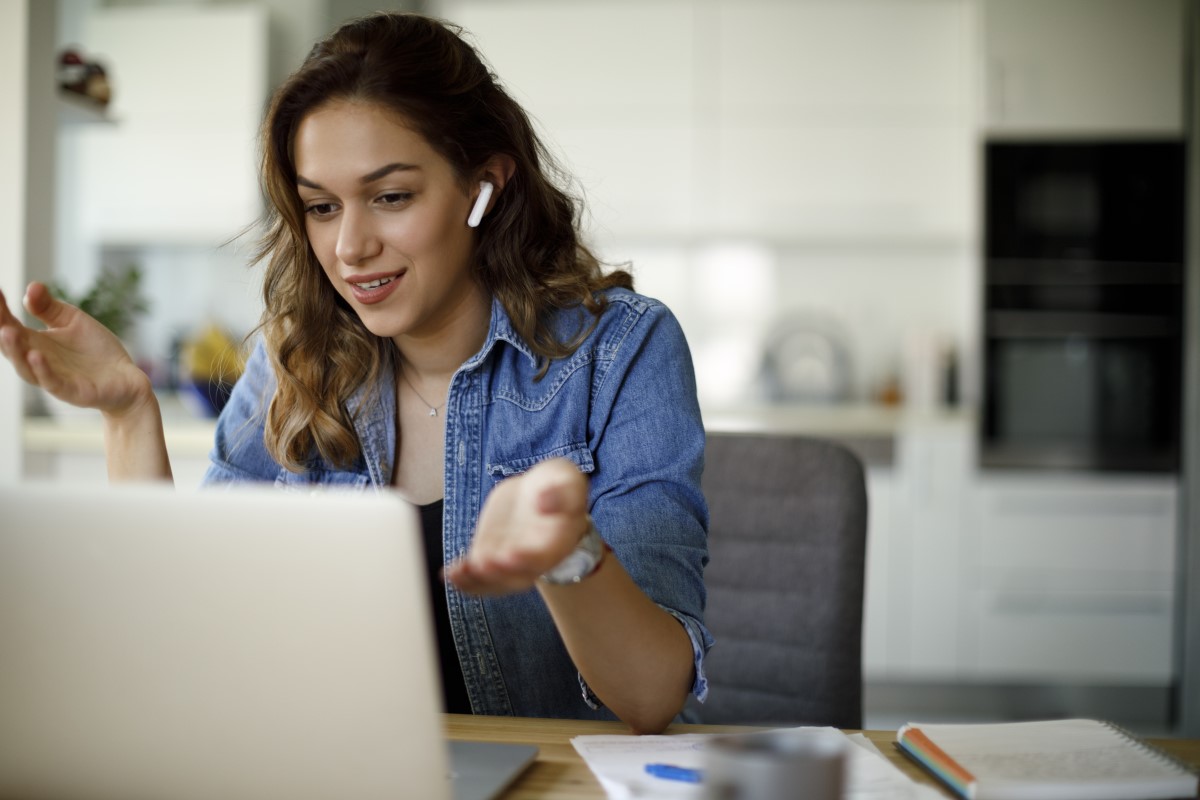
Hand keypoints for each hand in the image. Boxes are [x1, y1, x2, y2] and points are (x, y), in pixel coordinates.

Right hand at [0, 282, 151, 415]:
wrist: (126, 378)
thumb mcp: (72, 321)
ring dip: (15, 350)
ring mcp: (54, 378)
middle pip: (12, 347)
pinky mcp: (72, 391)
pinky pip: (52, 382)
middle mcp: (38, 362)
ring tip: (7, 331)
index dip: (1, 311)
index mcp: (35, 343)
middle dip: (2, 329)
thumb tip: (31, 287)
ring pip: (26, 368)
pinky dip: (42, 370)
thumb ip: (49, 307)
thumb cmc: (95, 350)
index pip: (9, 326)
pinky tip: (35, 355)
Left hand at [445, 458, 589, 595]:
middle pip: (517, 576)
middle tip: (482, 565)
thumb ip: (562, 491)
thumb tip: (544, 502)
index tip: (511, 555)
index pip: (543, 556)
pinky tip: (447, 574)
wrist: (540, 492)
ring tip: (457, 573)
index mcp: (557, 541)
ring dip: (476, 579)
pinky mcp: (490, 553)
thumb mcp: (568, 479)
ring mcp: (510, 559)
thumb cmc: (557, 485)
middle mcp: (534, 558)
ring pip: (495, 579)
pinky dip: (463, 577)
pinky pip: (477, 572)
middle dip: (498, 574)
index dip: (527, 559)